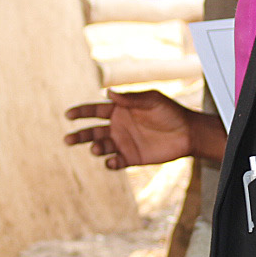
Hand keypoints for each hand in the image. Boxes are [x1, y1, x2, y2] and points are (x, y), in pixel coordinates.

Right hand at [64, 90, 224, 167]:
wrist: (187, 133)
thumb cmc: (170, 112)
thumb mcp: (151, 100)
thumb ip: (131, 99)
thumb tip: (108, 93)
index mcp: (119, 110)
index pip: (94, 111)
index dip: (80, 112)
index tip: (68, 115)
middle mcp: (118, 127)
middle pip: (92, 131)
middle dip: (79, 135)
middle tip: (67, 140)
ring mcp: (123, 143)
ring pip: (102, 147)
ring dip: (96, 148)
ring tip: (97, 148)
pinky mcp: (131, 158)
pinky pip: (116, 162)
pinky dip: (111, 163)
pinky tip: (112, 161)